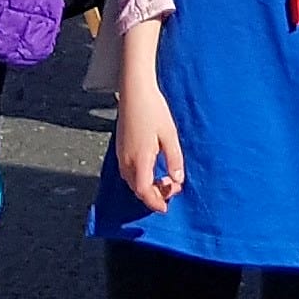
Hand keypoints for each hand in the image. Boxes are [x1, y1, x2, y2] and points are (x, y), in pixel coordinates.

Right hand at [115, 73, 185, 211]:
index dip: (155, 202)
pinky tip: (153, 169)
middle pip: (137, 189)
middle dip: (154, 194)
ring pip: (132, 181)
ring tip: (165, 179)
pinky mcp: (119, 148)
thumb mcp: (169, 135)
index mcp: (140, 159)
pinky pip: (128, 172)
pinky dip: (140, 177)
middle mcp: (126, 160)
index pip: (144, 191)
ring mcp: (120, 155)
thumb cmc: (153, 110)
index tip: (167, 207)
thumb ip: (174, 159)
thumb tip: (178, 180)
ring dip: (147, 186)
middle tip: (172, 188)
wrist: (134, 92)